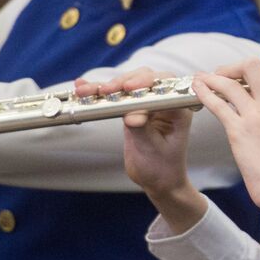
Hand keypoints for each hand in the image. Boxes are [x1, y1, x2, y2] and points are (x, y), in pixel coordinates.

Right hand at [78, 67, 207, 230]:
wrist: (157, 180)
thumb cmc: (162, 166)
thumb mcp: (151, 149)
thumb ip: (142, 130)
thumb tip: (132, 115)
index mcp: (177, 109)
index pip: (164, 85)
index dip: (146, 82)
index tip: (130, 89)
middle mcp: (163, 102)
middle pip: (144, 79)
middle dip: (123, 82)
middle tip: (106, 91)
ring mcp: (146, 104)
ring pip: (127, 85)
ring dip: (106, 86)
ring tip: (85, 90)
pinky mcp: (130, 109)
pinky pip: (116, 97)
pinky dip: (99, 93)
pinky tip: (82, 87)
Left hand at [193, 52, 259, 221]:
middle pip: (253, 66)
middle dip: (236, 66)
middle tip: (226, 74)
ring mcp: (255, 117)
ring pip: (230, 82)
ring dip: (213, 77)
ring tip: (204, 78)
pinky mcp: (238, 131)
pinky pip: (217, 104)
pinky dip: (205, 93)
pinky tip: (197, 89)